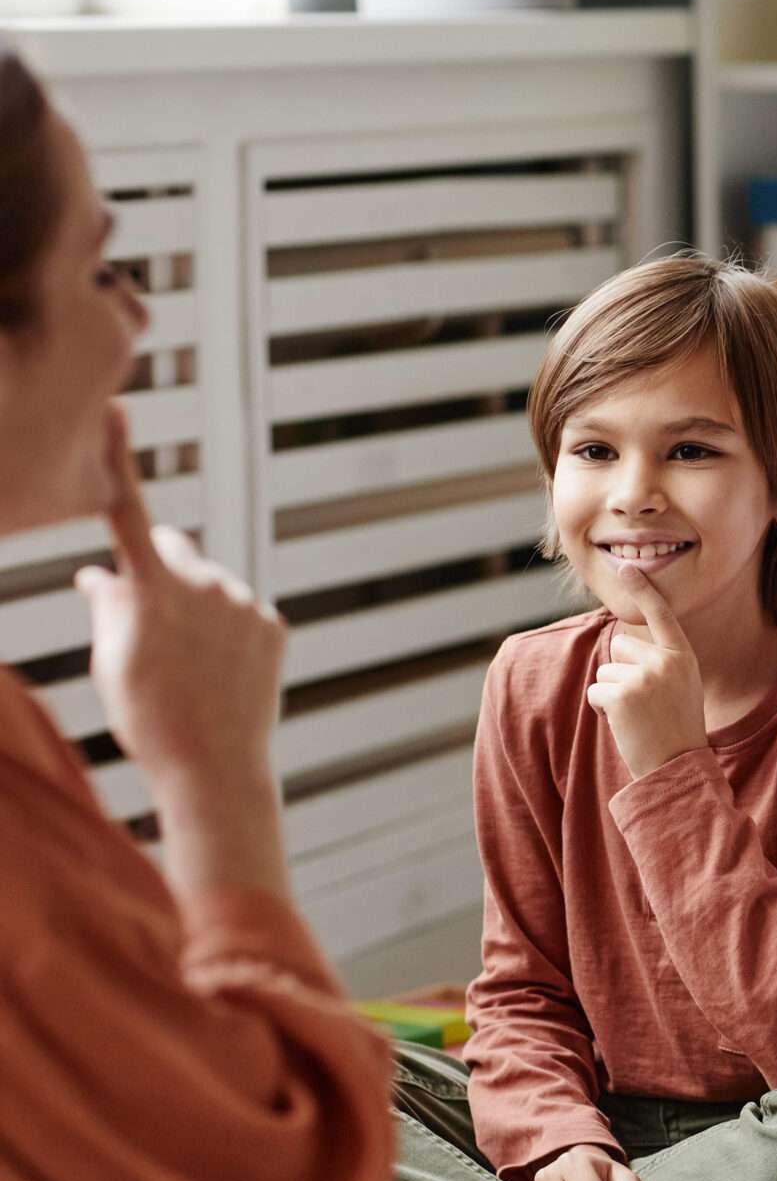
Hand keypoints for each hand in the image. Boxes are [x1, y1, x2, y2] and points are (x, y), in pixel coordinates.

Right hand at [73, 406, 284, 786]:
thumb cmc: (147, 716)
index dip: (118, 460)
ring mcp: (244, 603)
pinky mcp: (274, 624)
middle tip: (150, 624)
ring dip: (196, 605)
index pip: (127, 512)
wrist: (215, 769)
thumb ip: (106, 606)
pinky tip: (221, 672)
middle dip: (159, 568)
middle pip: (173, 549)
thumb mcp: (110, 661)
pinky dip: (229, 630)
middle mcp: (204, 584)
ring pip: (209, 585)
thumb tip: (97, 574)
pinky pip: (242, 612)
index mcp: (152, 589)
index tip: (116, 411)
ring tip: (189, 665)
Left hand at [586, 567, 707, 777]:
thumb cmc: (677, 730)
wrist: (678, 768)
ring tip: (639, 717)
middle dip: (623, 672)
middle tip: (646, 703)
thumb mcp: (681, 687)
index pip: (661, 615)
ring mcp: (643, 677)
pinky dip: (603, 710)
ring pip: (606, 671)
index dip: (644, 589)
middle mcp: (665, 661)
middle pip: (621, 646)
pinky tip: (626, 725)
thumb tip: (622, 645)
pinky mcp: (621, 695)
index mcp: (683, 657)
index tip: (628, 568)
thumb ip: (660, 663)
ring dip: (613, 695)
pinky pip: (596, 692)